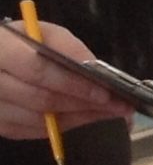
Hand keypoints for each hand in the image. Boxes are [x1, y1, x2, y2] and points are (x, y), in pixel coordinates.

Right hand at [1, 19, 127, 140]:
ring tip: (109, 112)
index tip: (106, 93)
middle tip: (119, 106)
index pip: (37, 71)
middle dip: (84, 104)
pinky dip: (64, 126)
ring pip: (39, 121)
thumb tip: (94, 71)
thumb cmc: (21, 43)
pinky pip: (33, 132)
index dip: (73, 84)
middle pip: (40, 100)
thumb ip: (68, 47)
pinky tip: (86, 117)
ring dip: (80, 118)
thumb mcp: (42, 33)